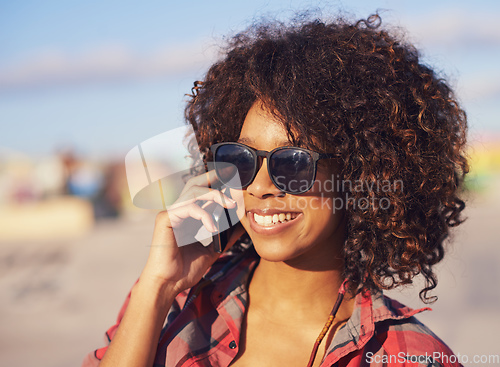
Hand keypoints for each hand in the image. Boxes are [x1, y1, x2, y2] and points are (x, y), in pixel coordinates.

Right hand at [140, 170, 237, 295]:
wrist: (168, 284)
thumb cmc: (184, 270)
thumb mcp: (211, 251)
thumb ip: (224, 238)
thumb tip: (241, 229)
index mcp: (188, 217)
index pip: (201, 193)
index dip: (216, 185)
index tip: (234, 183)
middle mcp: (178, 212)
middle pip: (195, 184)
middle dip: (213, 177)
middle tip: (231, 177)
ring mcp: (170, 213)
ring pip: (193, 192)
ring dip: (215, 195)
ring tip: (231, 204)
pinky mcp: (165, 219)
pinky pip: (188, 208)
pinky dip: (204, 215)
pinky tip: (213, 228)